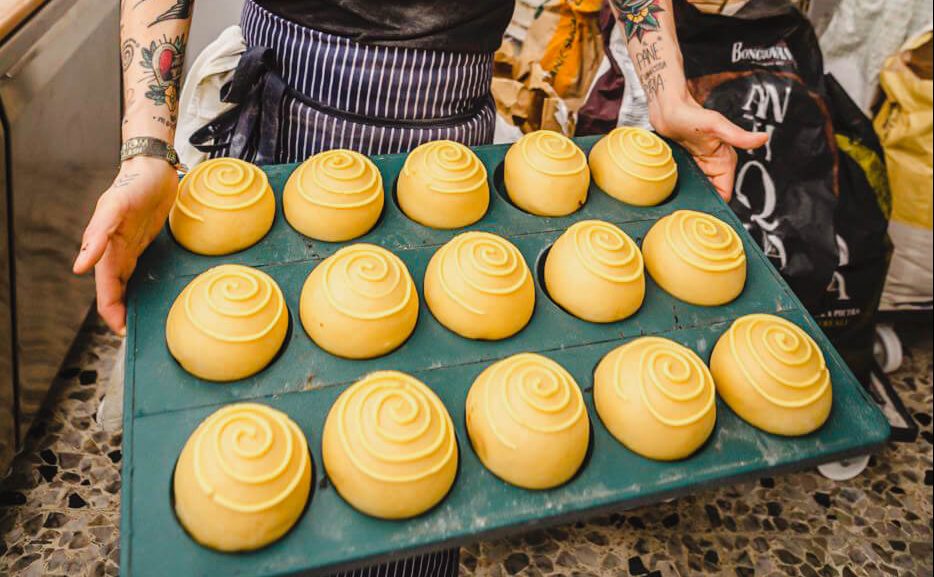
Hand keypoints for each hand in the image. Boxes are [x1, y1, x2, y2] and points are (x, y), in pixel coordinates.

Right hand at [73, 157, 177, 334]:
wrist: (154, 168)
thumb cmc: (134, 183)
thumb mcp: (116, 206)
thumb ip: (97, 234)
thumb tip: (80, 266)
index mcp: (107, 246)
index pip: (107, 286)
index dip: (111, 309)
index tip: (120, 329)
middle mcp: (117, 249)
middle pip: (116, 288)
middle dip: (120, 311)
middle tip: (131, 333)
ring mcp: (130, 246)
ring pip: (126, 281)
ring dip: (129, 301)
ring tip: (138, 321)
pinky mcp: (144, 241)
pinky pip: (139, 267)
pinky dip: (141, 283)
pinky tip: (149, 294)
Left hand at [650, 94, 768, 200]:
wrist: (667, 108)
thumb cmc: (690, 113)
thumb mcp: (715, 125)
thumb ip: (738, 135)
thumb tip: (763, 139)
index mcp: (724, 161)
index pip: (724, 194)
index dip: (715, 203)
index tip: (699, 209)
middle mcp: (714, 166)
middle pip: (710, 195)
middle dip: (699, 201)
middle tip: (684, 205)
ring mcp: (700, 167)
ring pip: (698, 191)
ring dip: (689, 196)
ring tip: (676, 199)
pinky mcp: (687, 165)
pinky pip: (687, 183)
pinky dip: (681, 188)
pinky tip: (672, 190)